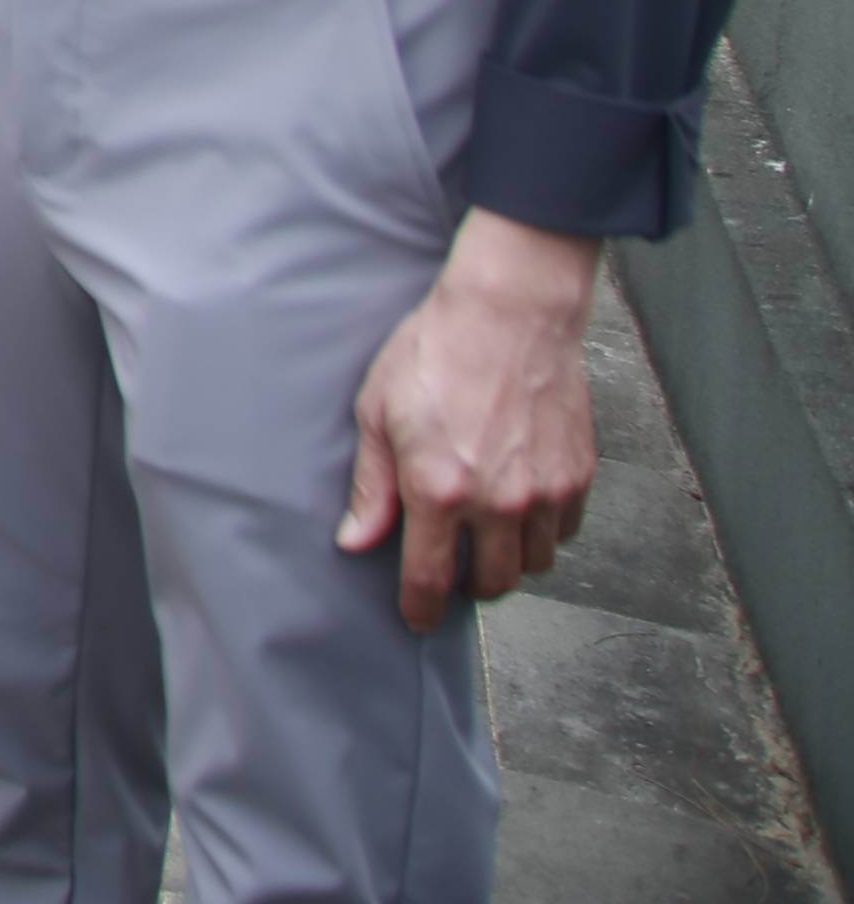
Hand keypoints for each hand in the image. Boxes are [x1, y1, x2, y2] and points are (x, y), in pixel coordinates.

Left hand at [344, 217, 601, 629]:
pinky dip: (542, 530)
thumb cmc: (433, 353)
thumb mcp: (377, 413)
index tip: (417, 619)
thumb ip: (371, 487)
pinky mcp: (578, 475)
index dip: (421, 609)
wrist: (509, 314)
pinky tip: (518, 502)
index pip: (430, 579)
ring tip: (484, 532)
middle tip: (451, 566)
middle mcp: (498, 502)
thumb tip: (356, 542)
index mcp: (440, 490)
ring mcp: (545, 492)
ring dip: (508, 559)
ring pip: (533, 564)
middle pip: (492, 583)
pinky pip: (563, 531)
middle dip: (468, 586)